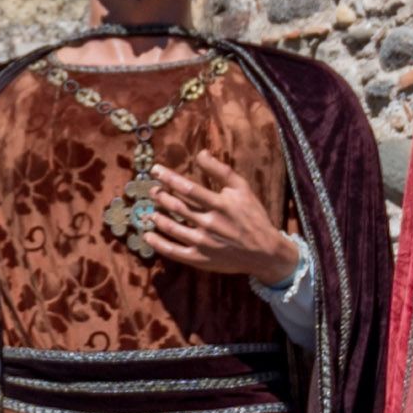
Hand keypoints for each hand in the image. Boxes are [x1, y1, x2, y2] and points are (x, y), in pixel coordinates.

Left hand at [143, 152, 299, 279]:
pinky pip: (174, 251)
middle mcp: (209, 223)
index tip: (155, 170)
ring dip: (157, 217)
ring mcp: (203, 243)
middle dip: (161, 196)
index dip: (169, 178)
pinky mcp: (200, 259)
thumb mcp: (242, 188)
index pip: (188, 188)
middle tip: (152, 190)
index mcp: (219, 204)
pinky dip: (158, 244)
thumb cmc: (253, 216)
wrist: (265, 252)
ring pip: (172, 228)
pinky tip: (148, 236)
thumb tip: (201, 153)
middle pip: (177, 207)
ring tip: (149, 211)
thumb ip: (220, 170)